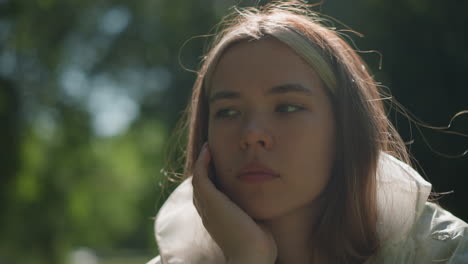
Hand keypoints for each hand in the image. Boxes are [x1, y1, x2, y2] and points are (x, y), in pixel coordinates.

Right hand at [192, 143, 276, 263]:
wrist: (252, 256)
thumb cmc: (259, 247)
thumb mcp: (255, 226)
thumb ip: (254, 216)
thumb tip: (264, 208)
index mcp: (217, 221)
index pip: (209, 198)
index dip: (211, 182)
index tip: (218, 168)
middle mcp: (208, 214)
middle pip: (200, 187)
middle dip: (204, 170)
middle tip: (210, 153)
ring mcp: (207, 207)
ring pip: (197, 180)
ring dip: (201, 162)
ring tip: (208, 148)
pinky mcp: (210, 200)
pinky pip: (200, 176)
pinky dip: (201, 162)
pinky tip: (208, 150)